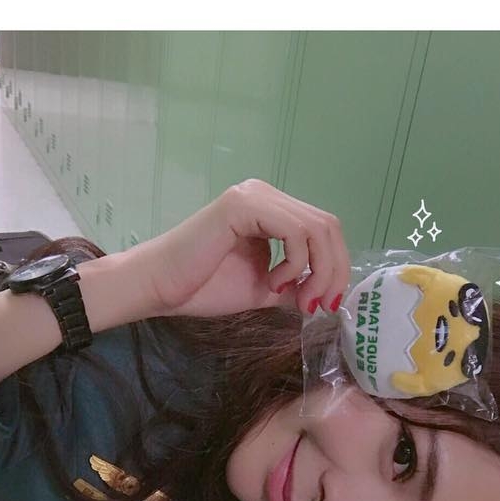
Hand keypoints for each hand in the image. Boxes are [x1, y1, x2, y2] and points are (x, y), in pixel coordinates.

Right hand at [128, 179, 349, 319]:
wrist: (162, 288)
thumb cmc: (203, 287)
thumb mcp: (264, 289)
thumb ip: (296, 286)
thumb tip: (328, 295)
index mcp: (272, 211)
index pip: (324, 230)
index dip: (337, 266)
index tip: (328, 304)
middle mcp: (266, 195)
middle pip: (328, 226)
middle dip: (333, 271)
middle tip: (319, 305)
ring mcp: (254, 196)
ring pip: (317, 228)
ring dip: (317, 271)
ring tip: (296, 299)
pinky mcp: (242, 205)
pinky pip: (294, 230)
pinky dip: (295, 263)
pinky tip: (274, 282)